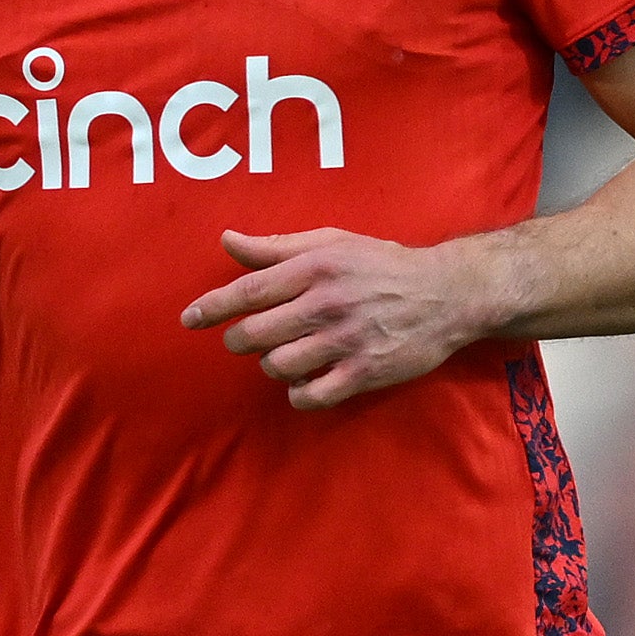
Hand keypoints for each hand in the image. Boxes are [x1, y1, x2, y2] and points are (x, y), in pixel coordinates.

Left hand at [183, 226, 495, 410]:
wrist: (445, 294)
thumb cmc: (382, 265)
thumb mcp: (331, 242)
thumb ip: (277, 246)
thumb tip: (228, 240)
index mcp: (315, 267)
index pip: (249, 290)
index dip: (212, 307)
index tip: (189, 320)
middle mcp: (326, 304)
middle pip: (255, 335)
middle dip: (239, 341)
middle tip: (244, 340)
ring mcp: (345, 341)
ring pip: (278, 366)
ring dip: (271, 365)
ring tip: (285, 355)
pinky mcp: (363, 373)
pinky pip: (310, 395)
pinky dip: (298, 393)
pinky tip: (305, 382)